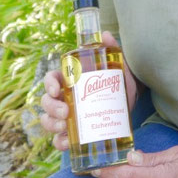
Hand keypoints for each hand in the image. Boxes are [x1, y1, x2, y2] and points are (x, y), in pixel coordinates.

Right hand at [39, 31, 136, 150]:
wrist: (130, 101)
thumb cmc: (118, 82)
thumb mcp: (117, 66)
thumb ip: (112, 50)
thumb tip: (106, 35)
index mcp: (70, 80)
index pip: (51, 79)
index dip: (48, 84)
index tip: (55, 89)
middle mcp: (64, 97)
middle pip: (46, 102)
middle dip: (51, 107)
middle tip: (66, 111)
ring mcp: (67, 116)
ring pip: (48, 120)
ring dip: (52, 124)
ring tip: (65, 126)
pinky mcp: (74, 132)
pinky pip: (59, 139)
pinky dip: (59, 142)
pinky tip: (66, 142)